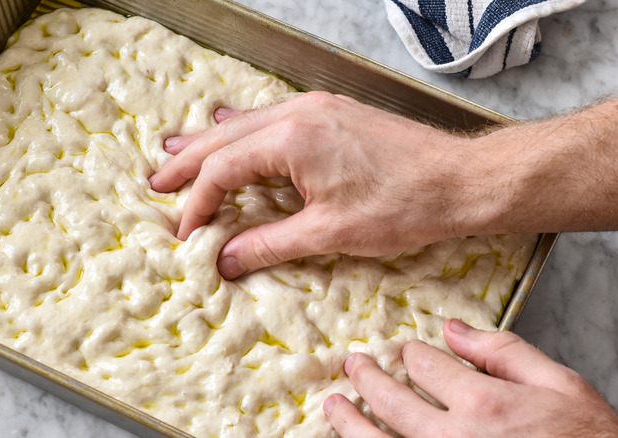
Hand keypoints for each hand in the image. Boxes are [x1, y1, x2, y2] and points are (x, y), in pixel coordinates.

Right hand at [150, 91, 471, 278]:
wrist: (460, 178)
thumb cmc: (401, 205)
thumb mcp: (329, 233)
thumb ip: (269, 244)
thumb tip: (225, 260)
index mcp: (291, 138)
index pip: (224, 170)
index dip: (199, 203)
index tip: (186, 233)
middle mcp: (298, 113)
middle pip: (225, 138)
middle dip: (189, 161)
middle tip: (157, 180)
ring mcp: (316, 108)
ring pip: (247, 123)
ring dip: (212, 141)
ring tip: (178, 151)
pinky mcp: (332, 113)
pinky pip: (273, 117)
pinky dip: (245, 129)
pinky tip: (232, 126)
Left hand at [324, 319, 617, 436]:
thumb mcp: (560, 384)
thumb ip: (503, 351)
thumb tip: (454, 328)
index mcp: (483, 402)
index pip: (425, 365)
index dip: (412, 354)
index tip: (406, 352)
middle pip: (390, 401)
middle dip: (367, 378)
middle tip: (353, 365)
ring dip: (349, 423)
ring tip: (334, 406)